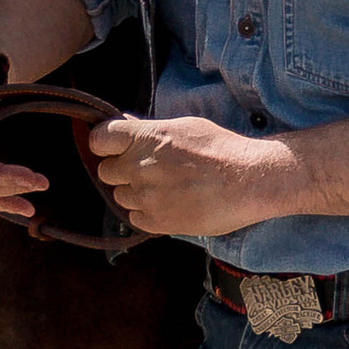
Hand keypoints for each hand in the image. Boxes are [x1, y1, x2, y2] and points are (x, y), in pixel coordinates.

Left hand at [86, 111, 289, 237]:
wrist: (249, 181)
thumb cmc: (222, 150)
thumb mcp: (184, 126)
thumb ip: (150, 131)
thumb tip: (127, 128)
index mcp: (144, 138)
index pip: (99, 139)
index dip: (105, 144)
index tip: (114, 148)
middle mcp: (139, 167)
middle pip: (107, 171)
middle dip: (122, 170)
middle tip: (148, 170)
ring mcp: (146, 197)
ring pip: (120, 196)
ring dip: (135, 192)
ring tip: (165, 188)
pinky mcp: (157, 222)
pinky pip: (135, 217)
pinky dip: (147, 212)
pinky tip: (170, 204)